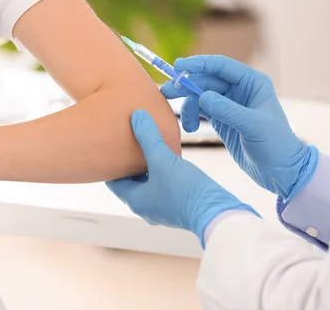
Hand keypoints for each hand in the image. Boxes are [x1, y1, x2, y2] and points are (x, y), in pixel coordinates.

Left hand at [106, 110, 256, 246]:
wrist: (218, 214)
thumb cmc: (186, 190)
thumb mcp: (163, 159)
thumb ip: (149, 137)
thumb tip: (136, 115)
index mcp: (135, 200)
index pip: (114, 181)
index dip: (111, 163)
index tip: (111, 146)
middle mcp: (146, 207)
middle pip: (131, 181)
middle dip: (130, 163)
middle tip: (128, 142)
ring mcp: (164, 208)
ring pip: (150, 183)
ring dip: (149, 167)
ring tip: (150, 146)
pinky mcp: (180, 206)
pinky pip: (165, 186)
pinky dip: (164, 172)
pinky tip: (172, 158)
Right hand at [161, 55, 318, 199]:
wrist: (281, 171)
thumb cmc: (276, 145)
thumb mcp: (253, 126)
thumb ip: (228, 110)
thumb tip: (202, 96)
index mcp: (252, 83)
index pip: (221, 66)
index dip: (199, 64)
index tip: (177, 66)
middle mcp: (240, 90)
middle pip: (206, 80)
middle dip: (186, 84)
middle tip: (167, 91)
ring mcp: (229, 105)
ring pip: (200, 95)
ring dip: (187, 104)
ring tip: (181, 121)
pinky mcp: (222, 119)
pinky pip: (200, 110)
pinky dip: (191, 116)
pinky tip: (188, 128)